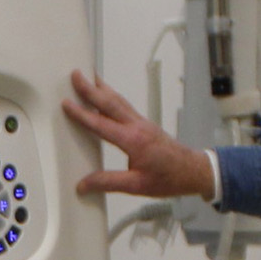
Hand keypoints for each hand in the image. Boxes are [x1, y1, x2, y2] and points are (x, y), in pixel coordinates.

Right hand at [61, 70, 217, 202]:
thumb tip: (83, 185)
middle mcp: (137, 127)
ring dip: (102, 88)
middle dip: (91, 88)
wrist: (193, 171)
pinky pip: (126, 105)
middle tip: (76, 74)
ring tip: (89, 76)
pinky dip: (113, 96)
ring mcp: (142, 123)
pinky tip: (107, 94)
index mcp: (133, 141)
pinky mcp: (145, 124)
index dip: (82, 114)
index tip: (67, 103)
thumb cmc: (169, 179)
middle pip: (110, 103)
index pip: (101, 125)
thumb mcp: (137, 185)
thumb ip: (108, 183)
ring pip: (119, 101)